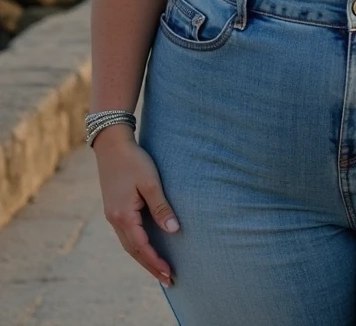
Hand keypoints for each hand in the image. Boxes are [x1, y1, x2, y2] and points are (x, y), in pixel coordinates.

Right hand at [93, 128, 179, 286]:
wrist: (112, 144)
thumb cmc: (134, 160)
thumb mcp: (150, 182)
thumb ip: (161, 207)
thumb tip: (174, 231)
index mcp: (123, 215)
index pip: (141, 247)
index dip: (155, 262)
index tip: (170, 273)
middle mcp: (114, 219)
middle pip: (133, 251)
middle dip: (150, 266)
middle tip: (168, 280)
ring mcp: (112, 214)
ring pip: (128, 244)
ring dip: (143, 258)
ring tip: (159, 269)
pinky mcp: (114, 208)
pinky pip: (126, 235)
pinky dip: (137, 245)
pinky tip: (146, 248)